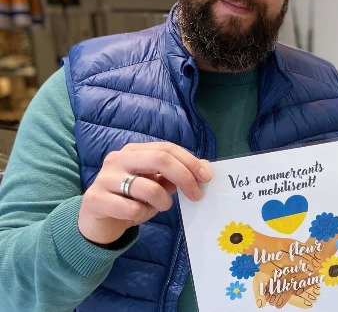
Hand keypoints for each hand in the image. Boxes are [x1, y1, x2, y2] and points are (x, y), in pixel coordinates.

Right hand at [78, 142, 212, 244]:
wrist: (97, 223)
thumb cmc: (130, 201)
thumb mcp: (156, 186)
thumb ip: (175, 176)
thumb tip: (205, 166)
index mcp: (134, 151)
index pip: (167, 149)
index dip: (190, 161)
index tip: (207, 177)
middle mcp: (118, 159)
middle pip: (160, 159)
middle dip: (185, 177)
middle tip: (196, 196)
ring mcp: (105, 178)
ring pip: (149, 188)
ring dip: (163, 202)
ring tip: (158, 207)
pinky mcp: (96, 199)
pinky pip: (132, 208)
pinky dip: (142, 215)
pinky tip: (134, 215)